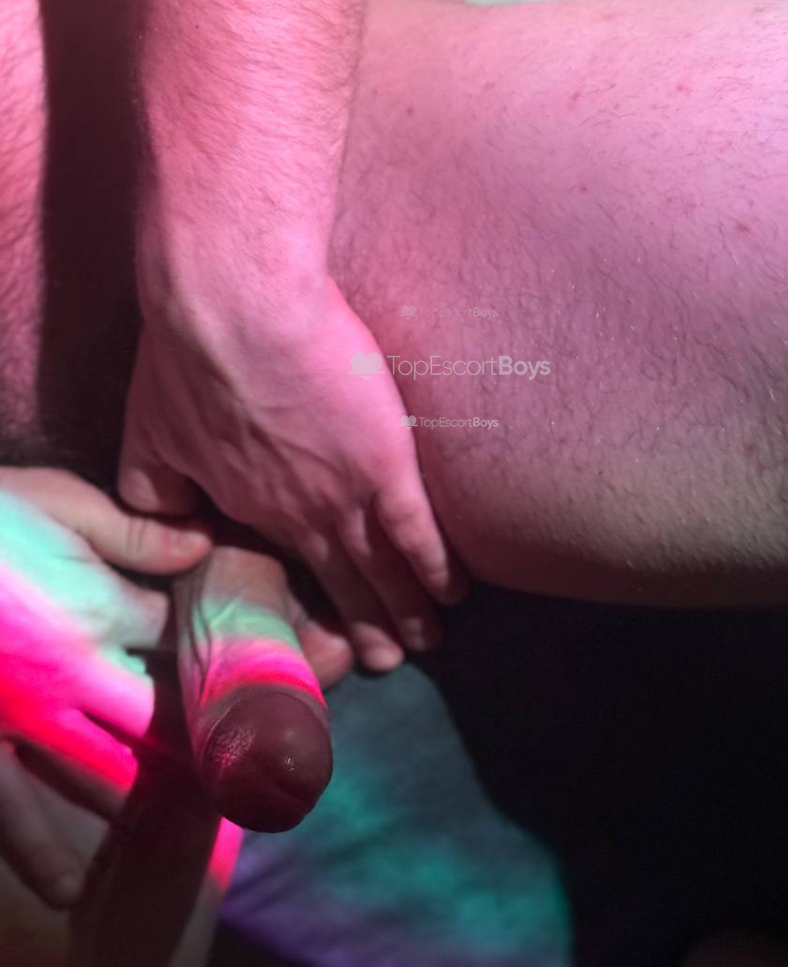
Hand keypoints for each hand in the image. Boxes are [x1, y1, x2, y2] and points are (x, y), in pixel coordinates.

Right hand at [0, 467, 209, 908]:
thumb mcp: (56, 500)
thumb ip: (132, 532)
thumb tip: (203, 546)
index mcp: (99, 610)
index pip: (181, 641)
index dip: (212, 648)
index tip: (239, 658)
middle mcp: (70, 678)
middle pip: (159, 724)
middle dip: (198, 742)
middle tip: (236, 763)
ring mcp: (19, 721)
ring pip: (101, 778)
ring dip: (144, 800)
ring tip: (185, 822)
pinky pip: (10, 812)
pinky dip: (40, 852)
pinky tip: (65, 883)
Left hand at [120, 277, 466, 670]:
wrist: (232, 309)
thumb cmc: (185, 357)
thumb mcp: (149, 431)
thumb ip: (158, 485)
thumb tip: (177, 520)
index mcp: (244, 507)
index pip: (280, 566)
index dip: (302, 598)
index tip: (316, 622)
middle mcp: (296, 516)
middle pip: (336, 581)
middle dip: (361, 624)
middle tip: (385, 660)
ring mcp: (342, 495)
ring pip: (379, 568)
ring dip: (403, 609)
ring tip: (425, 640)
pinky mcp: (384, 466)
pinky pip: (415, 532)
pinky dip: (435, 566)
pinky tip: (454, 591)